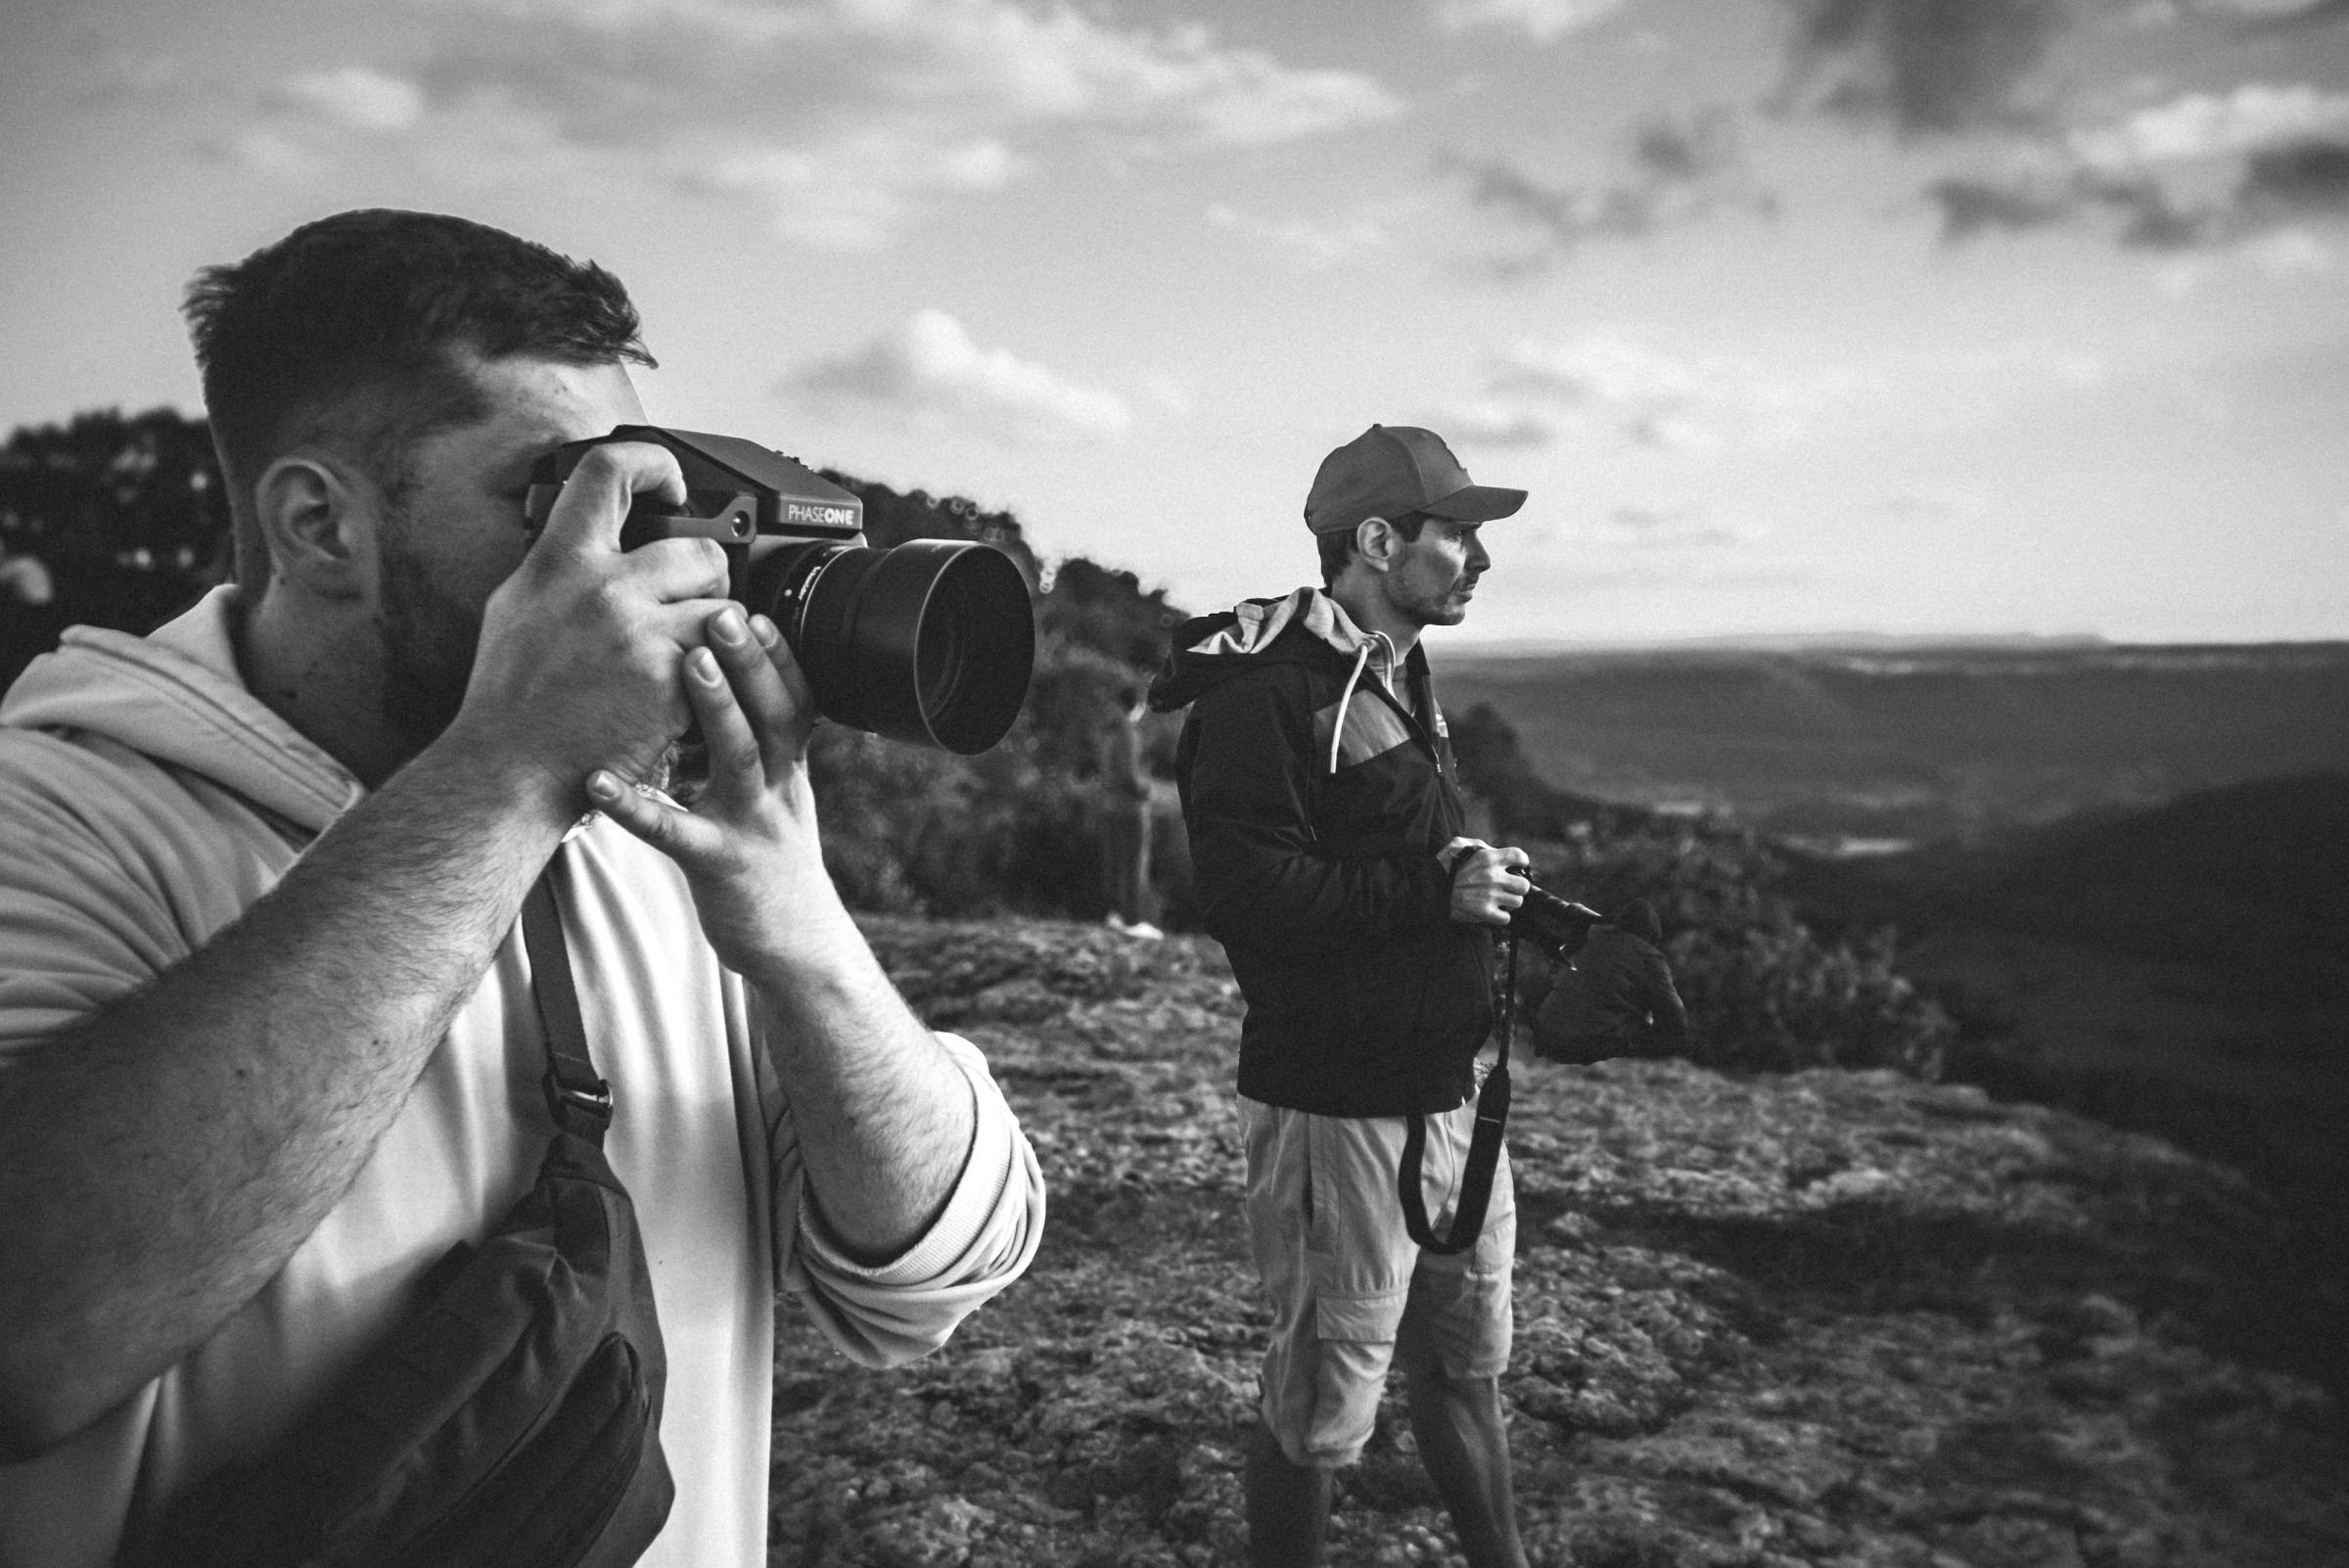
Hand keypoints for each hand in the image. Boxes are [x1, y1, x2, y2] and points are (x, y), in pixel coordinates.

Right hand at [453, 441, 729, 804]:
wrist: (510, 770)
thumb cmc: (512, 696)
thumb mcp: (518, 606)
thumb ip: (563, 564)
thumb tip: (597, 527)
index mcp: (558, 561)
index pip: (608, 471)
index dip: (653, 462)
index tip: (672, 483)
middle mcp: (600, 587)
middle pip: (699, 547)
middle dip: (708, 577)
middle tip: (689, 605)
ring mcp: (639, 633)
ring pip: (723, 606)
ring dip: (717, 631)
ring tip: (687, 657)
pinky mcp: (669, 680)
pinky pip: (721, 660)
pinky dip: (712, 678)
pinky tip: (682, 694)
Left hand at [586, 605, 842, 978]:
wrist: (794, 942)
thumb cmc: (770, 860)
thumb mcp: (778, 797)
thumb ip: (757, 746)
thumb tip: (726, 686)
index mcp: (790, 769)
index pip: (798, 702)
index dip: (782, 657)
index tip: (759, 611)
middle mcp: (778, 789)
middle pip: (775, 714)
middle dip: (752, 662)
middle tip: (723, 612)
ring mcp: (750, 824)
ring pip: (739, 757)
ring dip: (718, 707)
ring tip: (689, 663)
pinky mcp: (717, 863)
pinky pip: (672, 831)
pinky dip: (635, 805)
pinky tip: (597, 783)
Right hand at [1446, 838, 1529, 926]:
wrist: (1429, 890)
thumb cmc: (1443, 867)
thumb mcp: (1458, 844)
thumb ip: (1479, 845)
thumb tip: (1494, 851)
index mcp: (1488, 858)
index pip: (1519, 856)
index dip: (1522, 862)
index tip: (1518, 867)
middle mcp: (1493, 876)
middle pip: (1524, 885)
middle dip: (1517, 887)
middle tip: (1508, 888)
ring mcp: (1490, 896)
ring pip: (1517, 902)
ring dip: (1509, 902)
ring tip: (1499, 900)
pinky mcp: (1485, 913)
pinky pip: (1506, 918)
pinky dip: (1500, 917)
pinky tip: (1492, 911)